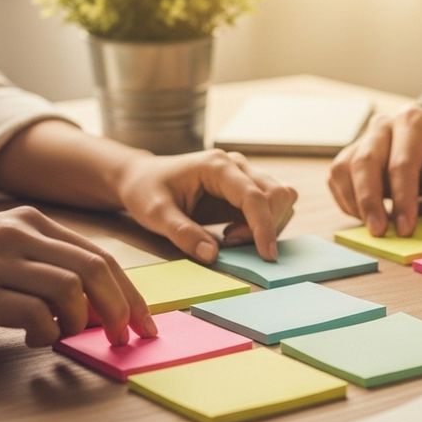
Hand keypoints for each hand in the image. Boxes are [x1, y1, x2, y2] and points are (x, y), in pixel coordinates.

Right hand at [0, 207, 153, 346]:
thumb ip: (40, 263)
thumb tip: (89, 303)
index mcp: (28, 222)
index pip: (99, 255)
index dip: (129, 292)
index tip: (143, 321)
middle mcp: (17, 236)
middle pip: (96, 270)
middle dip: (121, 309)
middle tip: (127, 338)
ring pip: (70, 290)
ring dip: (82, 323)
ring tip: (71, 337)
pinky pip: (34, 316)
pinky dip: (47, 334)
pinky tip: (34, 340)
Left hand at [115, 149, 296, 262]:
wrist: (141, 178)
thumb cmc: (145, 190)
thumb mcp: (155, 214)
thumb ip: (183, 234)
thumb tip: (213, 256)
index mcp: (216, 166)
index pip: (255, 195)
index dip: (264, 227)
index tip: (266, 256)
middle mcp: (236, 165)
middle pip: (277, 194)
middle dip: (265, 226)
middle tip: (230, 243)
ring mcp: (243, 175)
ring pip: (281, 198)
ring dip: (267, 224)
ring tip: (231, 237)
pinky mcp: (245, 189)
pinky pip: (272, 206)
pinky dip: (263, 224)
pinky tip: (234, 232)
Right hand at [328, 106, 421, 235]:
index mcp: (414, 122)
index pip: (402, 162)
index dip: (402, 198)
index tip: (406, 228)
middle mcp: (383, 125)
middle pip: (366, 162)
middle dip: (370, 201)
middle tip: (379, 233)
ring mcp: (363, 138)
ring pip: (344, 169)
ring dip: (355, 202)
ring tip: (375, 227)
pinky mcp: (351, 154)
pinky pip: (337, 178)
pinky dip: (347, 201)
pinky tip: (366, 216)